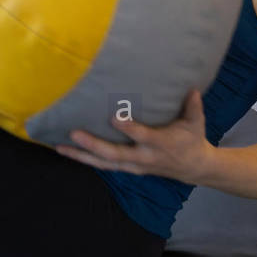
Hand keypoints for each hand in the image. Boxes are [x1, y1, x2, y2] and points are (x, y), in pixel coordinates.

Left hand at [56, 89, 212, 183]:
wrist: (193, 168)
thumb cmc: (192, 139)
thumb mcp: (196, 122)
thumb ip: (193, 106)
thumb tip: (192, 88)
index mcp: (159, 144)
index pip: (142, 136)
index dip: (128, 129)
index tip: (114, 117)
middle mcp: (143, 157)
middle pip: (115, 155)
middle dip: (93, 145)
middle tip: (74, 133)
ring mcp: (134, 166)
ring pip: (104, 163)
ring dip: (82, 156)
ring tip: (60, 147)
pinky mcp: (127, 169)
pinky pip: (103, 165)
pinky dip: (86, 159)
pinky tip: (69, 152)